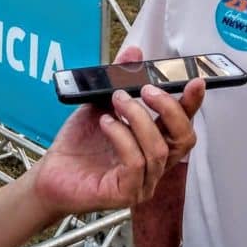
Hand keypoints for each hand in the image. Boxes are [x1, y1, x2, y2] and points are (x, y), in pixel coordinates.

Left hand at [31, 46, 203, 216]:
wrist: (51, 172)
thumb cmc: (78, 143)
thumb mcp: (99, 103)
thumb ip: (118, 79)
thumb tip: (134, 53)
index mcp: (152, 141)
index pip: (182, 124)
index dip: (192, 103)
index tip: (195, 81)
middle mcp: (154, 163)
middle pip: (184, 139)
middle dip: (170, 108)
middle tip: (147, 89)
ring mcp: (143, 181)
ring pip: (158, 149)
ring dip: (138, 118)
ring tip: (117, 100)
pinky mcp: (126, 193)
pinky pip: (136, 163)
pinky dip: (122, 136)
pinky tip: (106, 123)